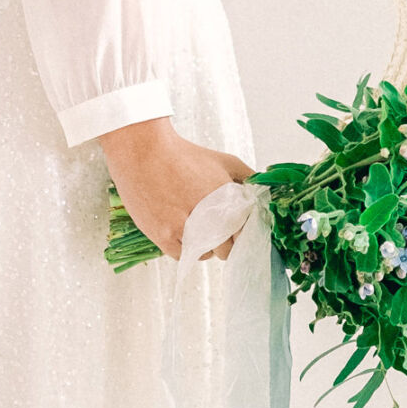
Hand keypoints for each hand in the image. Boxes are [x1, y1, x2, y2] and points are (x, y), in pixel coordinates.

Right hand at [99, 117, 255, 260]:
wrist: (143, 151)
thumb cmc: (184, 155)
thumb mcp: (223, 160)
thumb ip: (247, 177)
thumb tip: (263, 193)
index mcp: (224, 195)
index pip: (244, 231)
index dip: (243, 235)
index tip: (239, 233)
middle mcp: (206, 214)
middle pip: (227, 248)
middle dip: (227, 244)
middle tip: (223, 236)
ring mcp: (183, 227)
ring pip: (206, 254)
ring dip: (208, 248)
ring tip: (203, 235)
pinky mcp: (162, 234)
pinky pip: (183, 256)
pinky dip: (188, 250)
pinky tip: (188, 238)